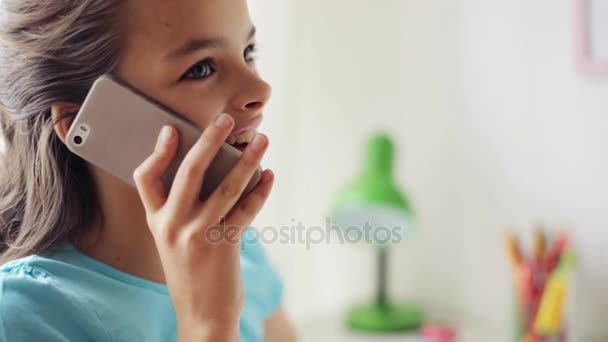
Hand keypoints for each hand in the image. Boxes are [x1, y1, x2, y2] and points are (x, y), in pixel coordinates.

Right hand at [133, 113, 273, 340]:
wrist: (201, 315)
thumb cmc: (190, 273)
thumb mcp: (172, 242)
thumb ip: (181, 210)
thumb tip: (213, 170)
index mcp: (156, 222)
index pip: (144, 179)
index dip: (157, 152)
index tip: (171, 130)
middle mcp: (172, 225)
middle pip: (189, 171)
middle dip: (209, 140)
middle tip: (226, 120)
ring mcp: (198, 235)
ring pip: (226, 186)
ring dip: (247, 160)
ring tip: (262, 140)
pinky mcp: (223, 244)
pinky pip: (247, 209)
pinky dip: (261, 190)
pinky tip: (268, 176)